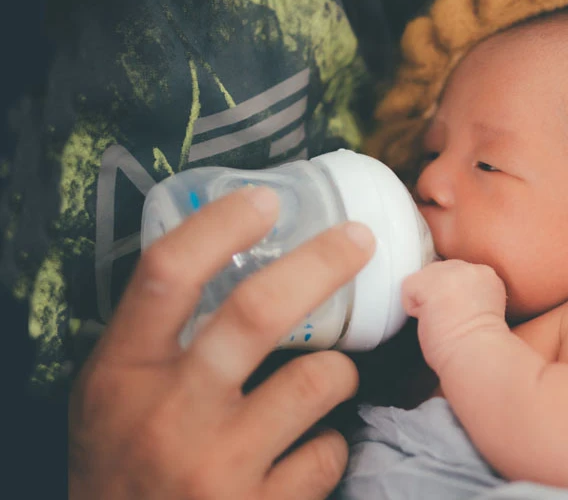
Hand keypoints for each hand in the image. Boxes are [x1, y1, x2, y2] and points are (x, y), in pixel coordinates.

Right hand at [68, 186, 375, 499]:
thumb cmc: (123, 461)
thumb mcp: (113, 393)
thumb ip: (156, 335)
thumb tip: (224, 254)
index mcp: (124, 373)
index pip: (167, 273)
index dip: (222, 224)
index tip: (266, 197)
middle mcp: (168, 414)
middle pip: (259, 311)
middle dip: (323, 262)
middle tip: (358, 239)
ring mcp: (217, 465)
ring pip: (319, 380)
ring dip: (340, 370)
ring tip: (328, 378)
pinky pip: (330, 451)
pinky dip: (331, 442)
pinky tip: (308, 448)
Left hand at [401, 259, 507, 372]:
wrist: (475, 354)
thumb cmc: (478, 346)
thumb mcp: (483, 309)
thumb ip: (469, 294)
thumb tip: (446, 296)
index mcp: (487, 276)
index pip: (458, 275)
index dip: (453, 297)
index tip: (459, 315)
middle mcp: (469, 268)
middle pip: (440, 271)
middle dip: (438, 293)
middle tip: (449, 319)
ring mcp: (448, 270)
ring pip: (424, 278)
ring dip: (426, 299)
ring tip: (441, 320)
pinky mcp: (427, 280)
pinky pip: (408, 288)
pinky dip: (412, 307)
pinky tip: (429, 320)